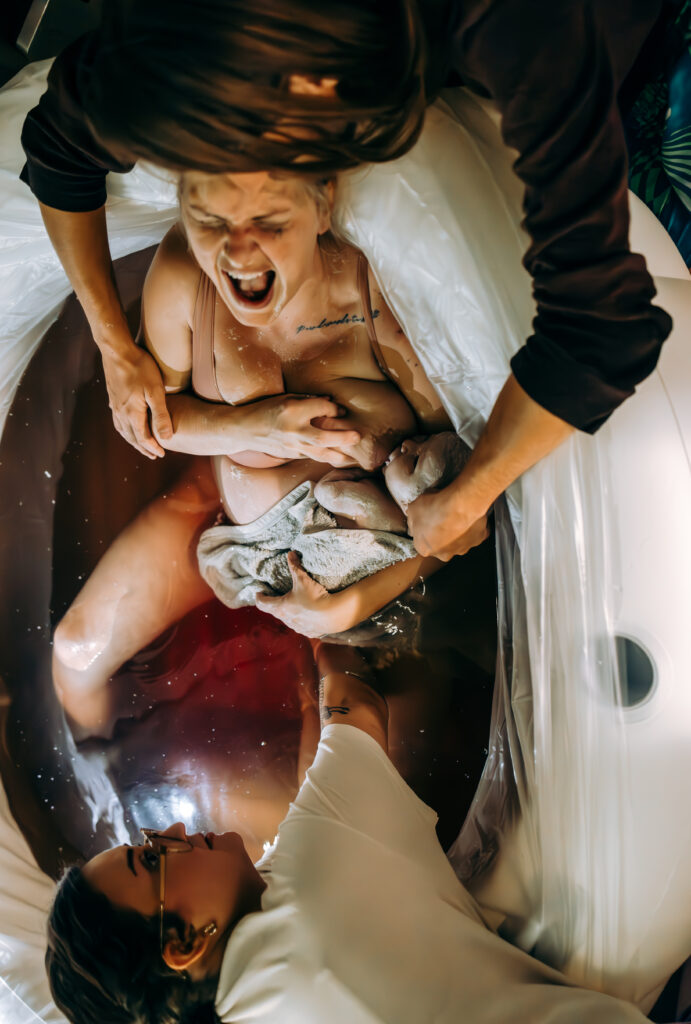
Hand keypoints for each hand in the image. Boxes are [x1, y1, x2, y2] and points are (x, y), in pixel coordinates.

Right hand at [102, 343, 172, 458]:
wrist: (117, 350)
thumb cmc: (140, 368)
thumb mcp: (155, 391)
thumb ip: (161, 415)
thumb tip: (167, 438)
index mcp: (132, 414)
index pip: (143, 438)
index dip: (153, 448)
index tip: (162, 454)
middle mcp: (120, 413)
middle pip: (132, 437)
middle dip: (143, 448)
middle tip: (153, 455)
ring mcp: (114, 405)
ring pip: (123, 430)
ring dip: (132, 440)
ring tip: (141, 445)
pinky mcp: (112, 397)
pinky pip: (117, 420)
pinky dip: (124, 429)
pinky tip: (126, 426)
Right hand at [245, 395, 360, 465]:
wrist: (244, 429)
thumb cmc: (265, 409)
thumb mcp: (286, 398)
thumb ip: (308, 401)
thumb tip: (330, 403)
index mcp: (292, 410)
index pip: (322, 409)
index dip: (334, 410)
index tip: (340, 411)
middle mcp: (293, 429)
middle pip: (323, 436)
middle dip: (342, 438)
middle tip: (357, 437)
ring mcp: (291, 445)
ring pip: (319, 453)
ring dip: (337, 455)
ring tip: (351, 458)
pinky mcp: (290, 455)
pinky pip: (310, 456)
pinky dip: (323, 456)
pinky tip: (334, 457)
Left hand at [255, 552, 337, 636]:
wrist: (334, 614)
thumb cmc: (315, 596)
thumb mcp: (303, 579)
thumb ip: (295, 565)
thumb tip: (290, 553)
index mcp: (280, 607)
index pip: (262, 603)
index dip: (259, 597)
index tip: (260, 592)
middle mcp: (287, 620)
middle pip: (274, 612)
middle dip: (274, 603)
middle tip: (276, 595)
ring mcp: (298, 627)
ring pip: (288, 620)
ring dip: (288, 613)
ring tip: (293, 604)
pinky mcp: (309, 632)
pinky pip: (301, 626)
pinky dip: (301, 620)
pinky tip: (308, 614)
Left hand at [406, 485, 489, 560]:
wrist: (459, 504)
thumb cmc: (435, 508)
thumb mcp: (412, 509)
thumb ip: (412, 519)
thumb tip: (413, 520)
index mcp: (424, 549)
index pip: (421, 542)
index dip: (423, 529)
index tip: (426, 519)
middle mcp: (444, 554)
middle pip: (441, 545)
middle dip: (442, 534)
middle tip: (442, 517)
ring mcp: (462, 548)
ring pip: (459, 540)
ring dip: (457, 530)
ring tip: (456, 513)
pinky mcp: (478, 539)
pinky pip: (475, 533)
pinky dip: (473, 525)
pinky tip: (469, 514)